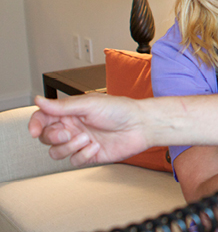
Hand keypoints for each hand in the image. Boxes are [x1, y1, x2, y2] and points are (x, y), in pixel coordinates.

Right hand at [28, 94, 149, 165]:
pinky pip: (74, 161)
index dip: (34, 124)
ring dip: (68, 147)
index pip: (43, 118)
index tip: (34, 131)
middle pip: (46, 137)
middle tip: (69, 133)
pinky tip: (96, 147)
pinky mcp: (89, 155)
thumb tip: (38, 100)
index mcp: (71, 112)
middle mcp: (73, 126)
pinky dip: (83, 155)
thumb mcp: (89, 104)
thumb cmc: (121, 110)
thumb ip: (62, 106)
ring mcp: (80, 142)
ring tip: (87, 138)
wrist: (141, 126)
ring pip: (56, 152)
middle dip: (53, 137)